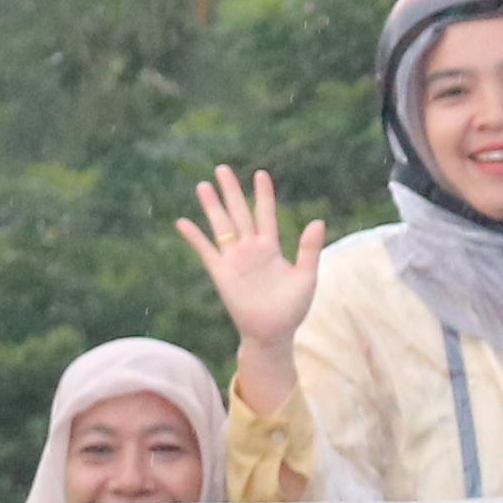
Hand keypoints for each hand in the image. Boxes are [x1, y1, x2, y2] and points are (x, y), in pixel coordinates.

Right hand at [175, 166, 325, 350]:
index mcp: (271, 248)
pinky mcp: (221, 274)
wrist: (273, 333)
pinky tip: (183, 222)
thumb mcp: (306, 277)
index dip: (263, 195)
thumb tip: (318, 220)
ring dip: (212, 206)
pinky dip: (194, 237)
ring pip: (222, 226)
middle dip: (231, 191)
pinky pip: (206, 251)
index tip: (261, 173)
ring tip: (203, 185)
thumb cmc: (292, 309)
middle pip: (239, 213)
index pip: (266, 214)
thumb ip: (310, 249)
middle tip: (222, 168)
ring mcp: (234, 260)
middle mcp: (251, 249)